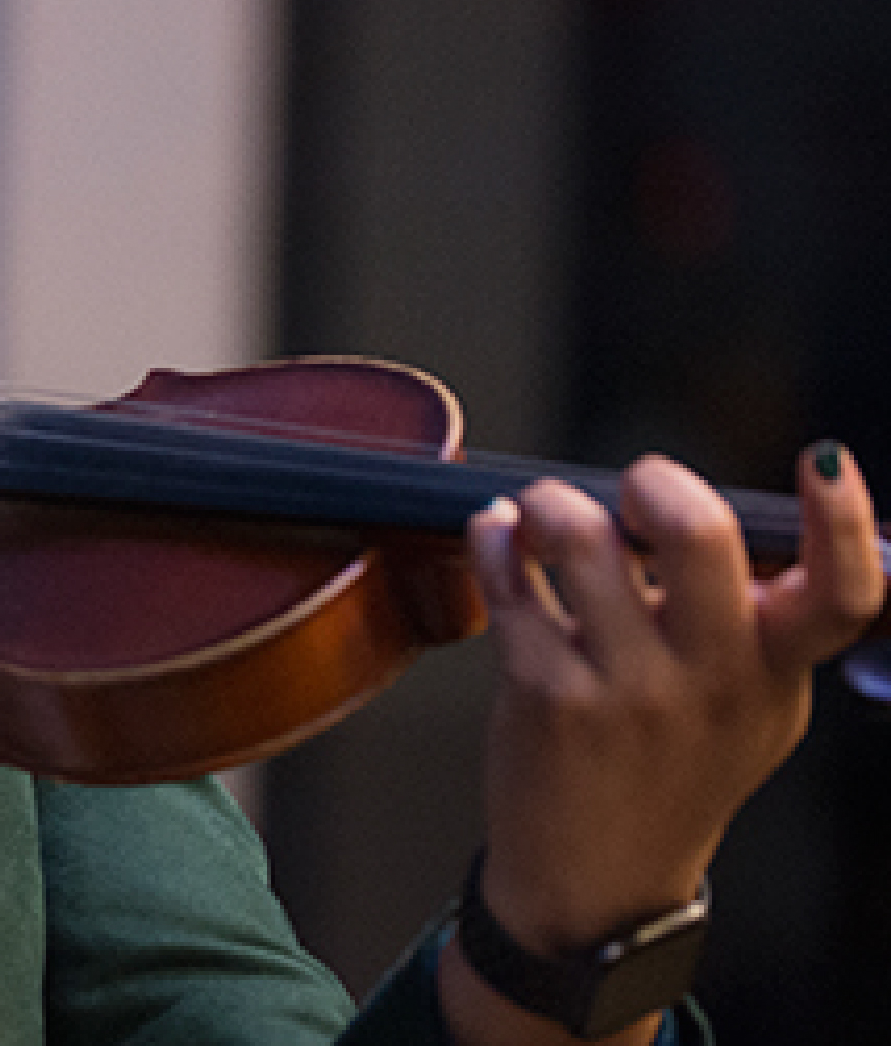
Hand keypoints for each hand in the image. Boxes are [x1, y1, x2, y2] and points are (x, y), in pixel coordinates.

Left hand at [439, 447, 883, 1041]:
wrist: (597, 879)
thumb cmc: (672, 769)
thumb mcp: (751, 705)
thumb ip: (756, 619)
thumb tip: (729, 508)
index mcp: (775, 673)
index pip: (840, 593)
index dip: (844, 521)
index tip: (824, 460)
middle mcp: (709, 680)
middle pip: (697, 533)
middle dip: (655, 479)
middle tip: (634, 489)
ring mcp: (624, 689)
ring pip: (582, 536)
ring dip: (555, 504)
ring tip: (549, 518)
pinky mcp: (544, 694)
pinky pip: (511, 577)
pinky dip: (496, 536)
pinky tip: (499, 536)